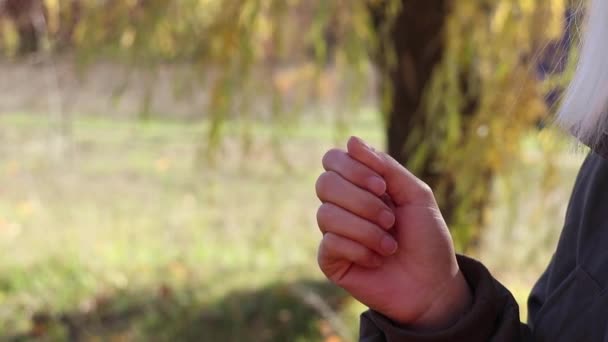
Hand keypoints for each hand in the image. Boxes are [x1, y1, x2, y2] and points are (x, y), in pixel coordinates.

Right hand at [315, 136, 471, 329]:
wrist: (433, 285)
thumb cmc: (427, 239)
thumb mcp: (415, 194)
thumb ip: (386, 166)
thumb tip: (350, 140)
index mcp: (360, 185)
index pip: (334, 160)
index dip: (353, 168)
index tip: (383, 187)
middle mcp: (343, 205)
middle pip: (324, 184)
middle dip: (361, 201)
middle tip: (391, 218)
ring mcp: (334, 233)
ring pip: (326, 214)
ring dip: (365, 229)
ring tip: (390, 245)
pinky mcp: (331, 260)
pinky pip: (329, 243)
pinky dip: (359, 249)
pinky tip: (376, 260)